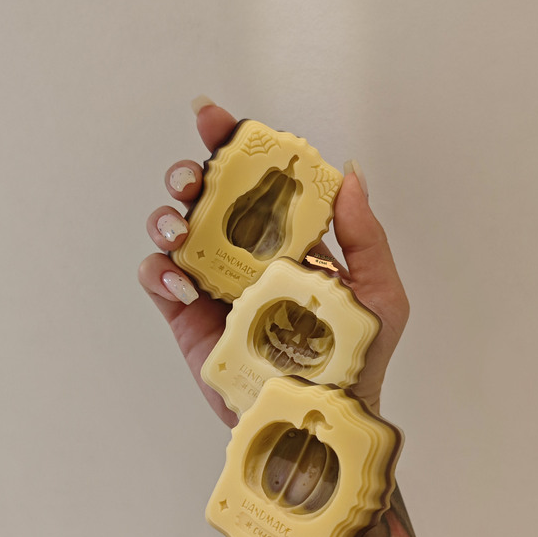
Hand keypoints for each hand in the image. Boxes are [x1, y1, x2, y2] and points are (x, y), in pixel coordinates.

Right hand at [138, 103, 408, 424]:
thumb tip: (350, 174)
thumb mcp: (379, 295)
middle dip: (189, 173)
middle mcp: (246, 253)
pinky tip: (184, 281)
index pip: (256, 180)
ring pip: (172, 229)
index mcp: (288, 238)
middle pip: (205, 196)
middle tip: (192, 179)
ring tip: (180, 227)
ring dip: (166, 215)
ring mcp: (214, 283)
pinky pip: (158, 279)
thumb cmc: (357, 359)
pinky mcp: (188, 316)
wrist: (322, 418)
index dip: (231, 143)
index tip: (214, 118)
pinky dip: (159, 270)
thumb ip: (366, 236)